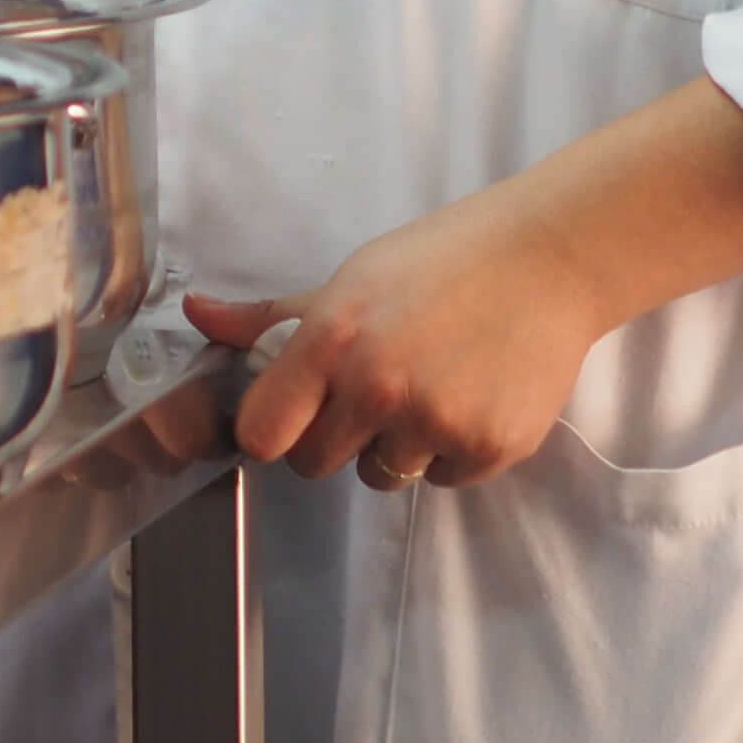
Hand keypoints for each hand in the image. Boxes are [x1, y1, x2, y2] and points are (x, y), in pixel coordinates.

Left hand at [186, 190, 614, 490]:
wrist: (545, 262)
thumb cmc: (436, 264)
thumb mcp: (346, 282)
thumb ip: (269, 318)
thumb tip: (196, 315)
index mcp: (329, 341)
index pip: (262, 433)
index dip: (271, 429)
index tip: (290, 414)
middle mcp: (377, 388)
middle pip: (315, 463)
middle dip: (332, 438)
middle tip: (369, 394)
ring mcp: (435, 422)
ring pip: (381, 475)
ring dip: (394, 447)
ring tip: (427, 388)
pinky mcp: (490, 448)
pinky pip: (442, 479)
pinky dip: (450, 454)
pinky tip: (468, 399)